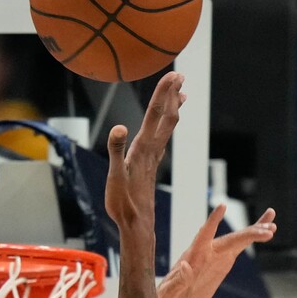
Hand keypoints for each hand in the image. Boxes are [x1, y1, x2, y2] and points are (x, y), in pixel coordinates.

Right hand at [105, 71, 185, 227]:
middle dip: (173, 95)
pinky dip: (166, 125)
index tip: (173, 74)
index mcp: (143, 148)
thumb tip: (119, 127)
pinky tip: (165, 126)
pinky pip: (161, 138)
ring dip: (173, 108)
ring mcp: (153, 158)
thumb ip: (116, 151)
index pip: (155, 114)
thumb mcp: (115, 177)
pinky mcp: (150, 165)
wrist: (136, 223)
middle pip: (167, 117)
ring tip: (181, 94)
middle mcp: (152, 150)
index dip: (164, 93)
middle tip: (180, 75)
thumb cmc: (123, 202)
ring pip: (167, 127)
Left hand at [158, 205, 275, 297]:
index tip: (222, 207)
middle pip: (229, 239)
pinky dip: (252, 238)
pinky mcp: (222, 263)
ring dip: (254, 232)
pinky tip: (268, 229)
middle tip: (266, 231)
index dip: (212, 222)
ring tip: (272, 226)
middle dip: (247, 234)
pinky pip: (239, 247)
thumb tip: (184, 265)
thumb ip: (176, 281)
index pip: (203, 236)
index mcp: (191, 257)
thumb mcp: (167, 294)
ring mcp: (215, 256)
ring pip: (237, 239)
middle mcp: (205, 252)